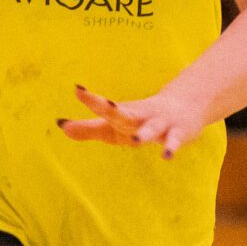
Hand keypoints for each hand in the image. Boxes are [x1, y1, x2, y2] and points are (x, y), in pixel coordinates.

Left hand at [59, 84, 207, 159]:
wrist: (185, 106)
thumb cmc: (141, 119)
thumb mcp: (115, 126)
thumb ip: (89, 128)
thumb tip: (61, 126)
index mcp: (123, 114)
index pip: (106, 107)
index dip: (92, 100)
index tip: (78, 90)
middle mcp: (140, 116)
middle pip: (124, 114)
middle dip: (113, 110)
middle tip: (102, 104)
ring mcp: (160, 123)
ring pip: (151, 128)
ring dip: (144, 133)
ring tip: (136, 140)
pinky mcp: (178, 133)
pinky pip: (174, 140)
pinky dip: (171, 146)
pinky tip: (167, 155)